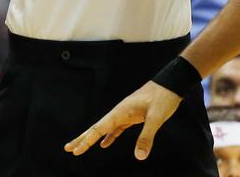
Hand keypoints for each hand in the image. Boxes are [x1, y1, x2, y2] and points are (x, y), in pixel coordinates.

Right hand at [64, 81, 180, 160]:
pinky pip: (117, 129)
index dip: (86, 141)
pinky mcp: (133, 116)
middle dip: (82, 138)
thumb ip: (147, 137)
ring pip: (105, 128)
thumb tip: (139, 156)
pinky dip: (109, 137)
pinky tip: (104, 144)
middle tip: (68, 149)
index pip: (99, 128)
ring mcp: (125, 114)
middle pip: (97, 127)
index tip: (75, 151)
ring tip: (80, 147)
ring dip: (93, 138)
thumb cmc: (163, 98)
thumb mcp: (156, 118)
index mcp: (121, 111)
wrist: (171, 83)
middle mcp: (119, 112)